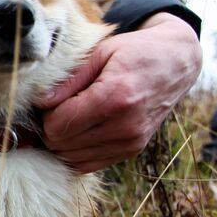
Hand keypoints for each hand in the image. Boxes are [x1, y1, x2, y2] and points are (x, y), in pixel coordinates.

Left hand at [34, 13, 200, 172]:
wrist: (176, 63)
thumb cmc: (136, 52)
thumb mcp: (100, 53)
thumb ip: (68, 80)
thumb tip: (39, 101)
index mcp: (115, 97)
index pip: (59, 125)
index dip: (45, 114)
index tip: (51, 99)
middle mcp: (125, 126)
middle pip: (62, 144)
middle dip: (50, 128)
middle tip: (58, 107)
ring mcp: (130, 142)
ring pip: (72, 158)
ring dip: (62, 141)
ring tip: (71, 116)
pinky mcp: (132, 150)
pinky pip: (89, 164)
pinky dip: (76, 151)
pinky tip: (80, 130)